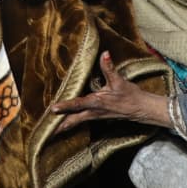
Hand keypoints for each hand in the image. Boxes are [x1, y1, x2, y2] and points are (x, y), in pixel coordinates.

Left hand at [50, 52, 167, 130]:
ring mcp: (95, 116)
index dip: (65, 106)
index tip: (53, 109)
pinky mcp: (97, 117)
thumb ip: (109, 68)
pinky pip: (81, 121)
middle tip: (46, 133)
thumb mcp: (119, 81)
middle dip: (60, 126)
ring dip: (64, 126)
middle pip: (73, 120)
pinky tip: (65, 124)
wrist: (140, 109)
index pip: (78, 104)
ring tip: (51, 131)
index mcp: (96, 103)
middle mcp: (93, 112)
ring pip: (76, 122)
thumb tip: (104, 54)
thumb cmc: (130, 95)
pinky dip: (71, 123)